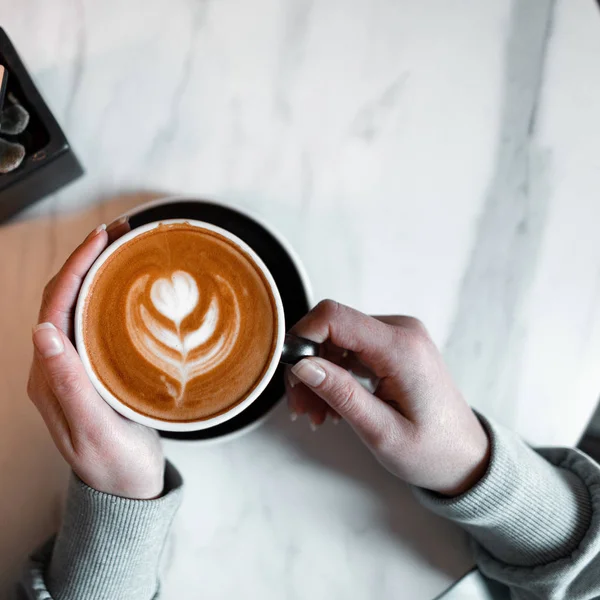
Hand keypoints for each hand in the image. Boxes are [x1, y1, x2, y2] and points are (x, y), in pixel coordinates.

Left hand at [27, 220, 163, 498]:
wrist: (127, 487)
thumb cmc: (115, 463)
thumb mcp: (94, 429)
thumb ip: (68, 384)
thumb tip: (41, 332)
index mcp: (50, 376)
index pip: (55, 305)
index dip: (77, 266)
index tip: (102, 237)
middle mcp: (57, 365)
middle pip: (64, 298)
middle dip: (87, 258)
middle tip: (118, 232)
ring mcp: (76, 366)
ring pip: (79, 306)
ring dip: (97, 272)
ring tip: (123, 248)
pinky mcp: (95, 369)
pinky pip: (96, 321)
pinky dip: (109, 294)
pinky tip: (128, 287)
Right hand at [286, 300, 489, 495]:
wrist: (465, 457)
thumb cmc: (432, 451)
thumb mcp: (381, 432)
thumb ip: (341, 393)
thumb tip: (301, 364)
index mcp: (402, 348)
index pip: (335, 317)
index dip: (302, 336)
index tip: (288, 371)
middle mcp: (402, 332)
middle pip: (332, 328)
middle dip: (307, 365)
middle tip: (300, 407)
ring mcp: (399, 336)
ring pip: (336, 340)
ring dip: (317, 374)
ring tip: (316, 414)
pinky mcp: (393, 346)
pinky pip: (350, 348)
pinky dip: (333, 374)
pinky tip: (331, 405)